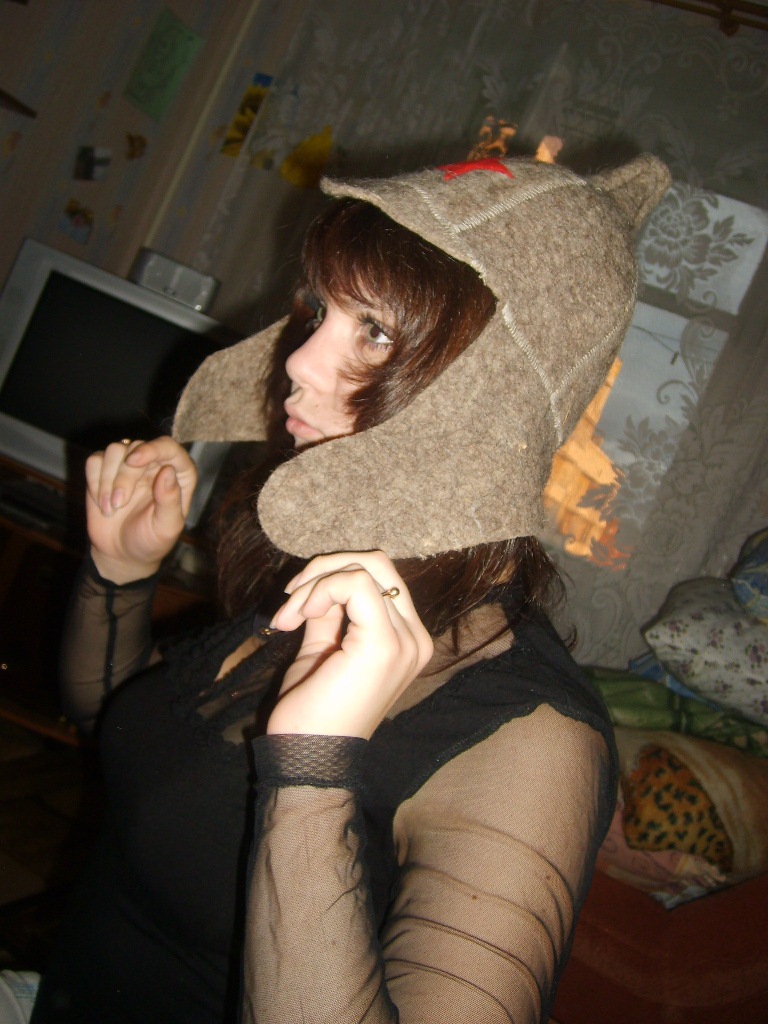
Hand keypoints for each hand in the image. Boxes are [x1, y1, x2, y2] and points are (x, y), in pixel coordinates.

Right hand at [85, 436, 196, 583]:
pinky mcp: (105, 471)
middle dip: (124, 476)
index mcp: (178, 474)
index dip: (151, 448)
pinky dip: (94, 481)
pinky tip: (101, 502)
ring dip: (107, 480)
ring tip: (111, 508)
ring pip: (114, 450)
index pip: (168, 447)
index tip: (132, 461)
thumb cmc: (150, 541)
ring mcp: (128, 466)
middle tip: (119, 503)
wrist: (121, 554)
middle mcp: (154, 464)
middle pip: (136, 447)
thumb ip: (170, 500)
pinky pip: (94, 461)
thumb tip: (167, 471)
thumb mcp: (166, 527)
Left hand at [266, 552, 433, 738]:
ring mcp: (405, 641)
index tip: (293, 607)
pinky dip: (322, 589)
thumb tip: (321, 584)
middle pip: (377, 564)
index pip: (380, 578)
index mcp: (405, 640)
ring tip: (289, 615)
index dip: (330, 578)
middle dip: (326, 569)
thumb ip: (329, 615)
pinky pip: (357, 584)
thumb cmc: (312, 713)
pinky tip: (300, 615)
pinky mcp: (385, 644)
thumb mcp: (321, 649)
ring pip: (366, 568)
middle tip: (291, 599)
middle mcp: (414, 638)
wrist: (309, 757)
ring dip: (316, 582)